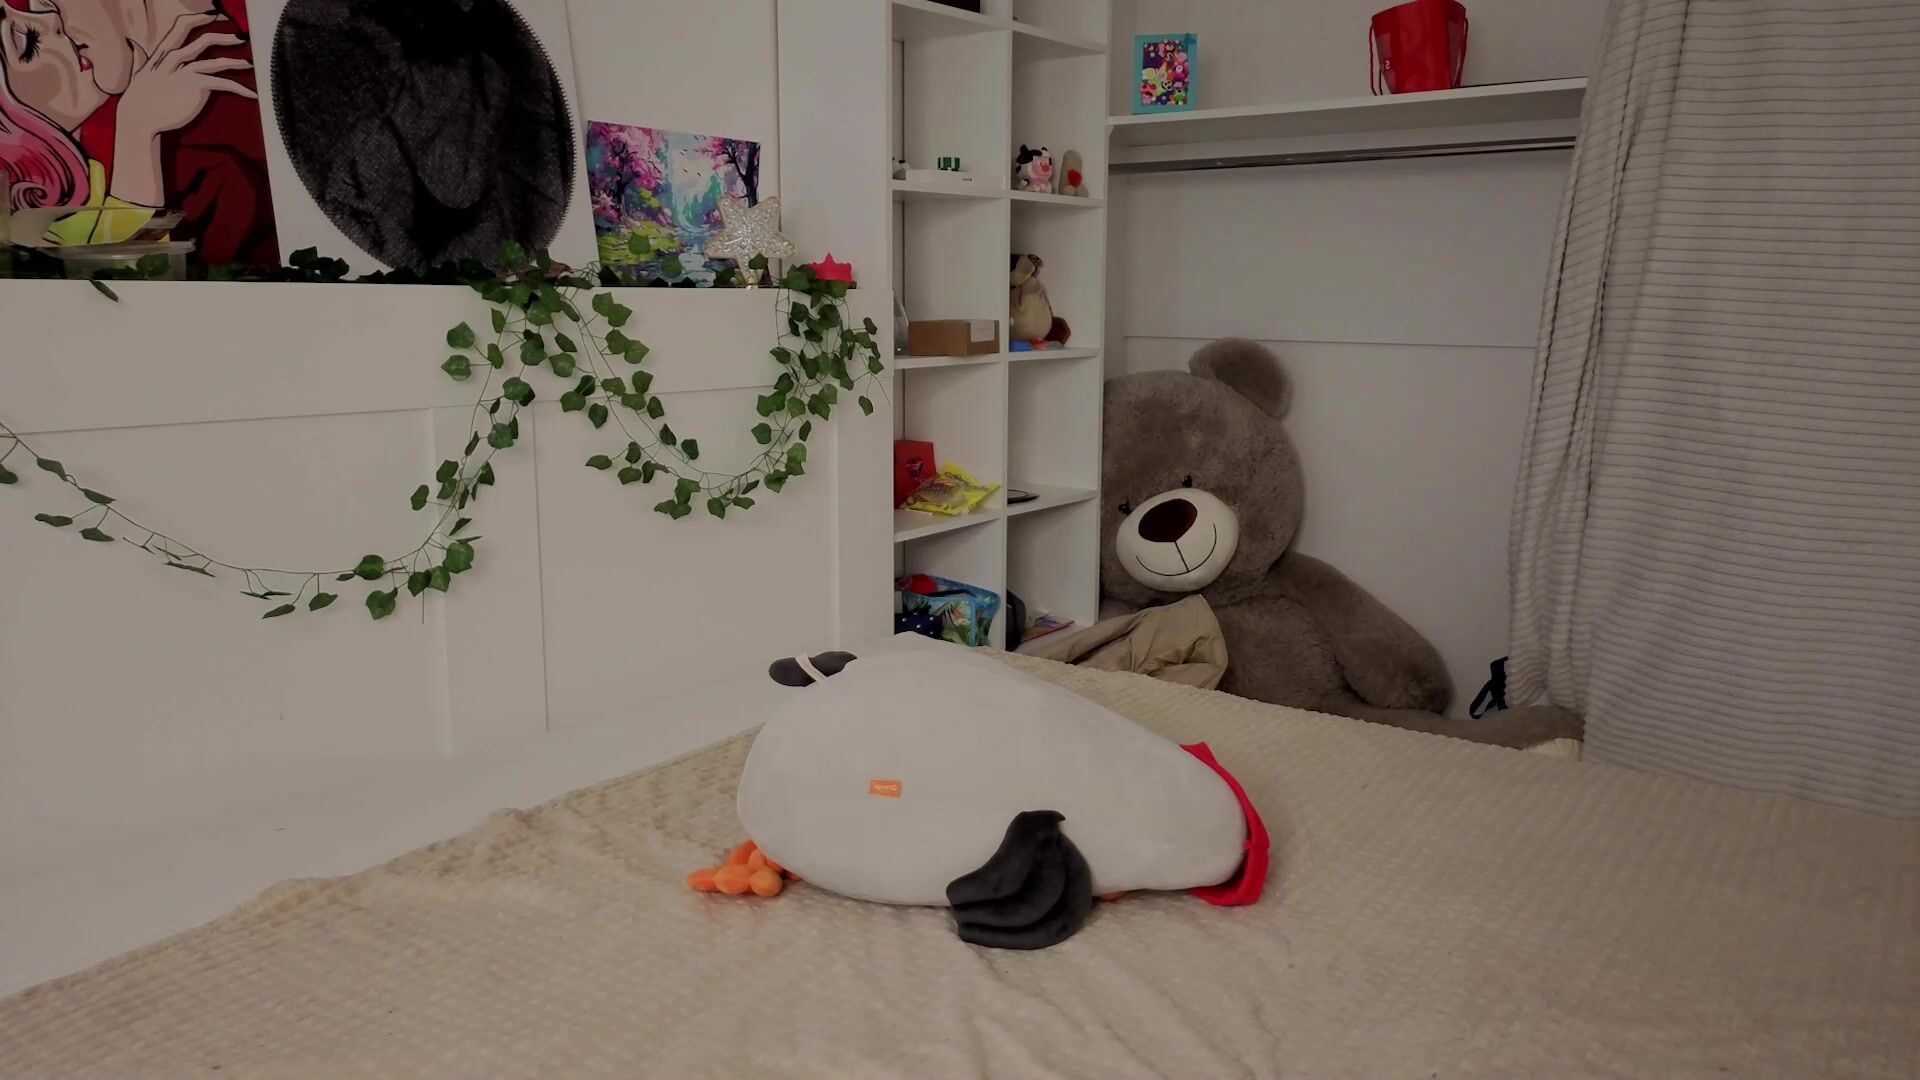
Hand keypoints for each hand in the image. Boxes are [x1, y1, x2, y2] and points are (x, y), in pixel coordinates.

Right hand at [115, 12, 251, 144]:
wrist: (138, 119)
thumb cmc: (139, 100)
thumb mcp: (139, 74)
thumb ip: (139, 58)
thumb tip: (133, 44)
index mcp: (161, 53)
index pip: (180, 27)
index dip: (197, 19)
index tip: (212, 15)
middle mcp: (173, 59)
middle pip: (203, 40)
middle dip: (224, 37)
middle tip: (242, 36)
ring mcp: (184, 72)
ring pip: (216, 61)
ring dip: (236, 62)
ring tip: (251, 63)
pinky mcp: (194, 86)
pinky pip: (223, 83)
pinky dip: (239, 88)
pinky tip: (252, 94)